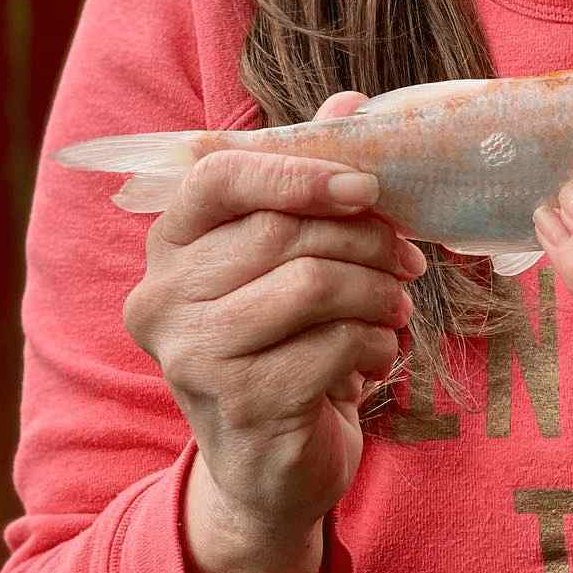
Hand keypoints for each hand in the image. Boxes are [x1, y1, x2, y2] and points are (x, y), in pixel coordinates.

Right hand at [122, 91, 422, 554]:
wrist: (271, 469)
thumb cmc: (285, 343)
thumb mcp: (293, 258)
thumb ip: (312, 180)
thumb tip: (351, 103)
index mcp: (171, 245)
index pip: (219, 175)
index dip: (300, 171)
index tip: (367, 188)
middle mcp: (163, 297)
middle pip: (284, 229)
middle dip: (367, 239)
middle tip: (409, 258)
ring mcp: (194, 355)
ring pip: (315, 283)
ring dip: (378, 293)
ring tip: (394, 310)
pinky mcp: (240, 404)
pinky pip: (333, 344)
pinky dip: (374, 345)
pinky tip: (375, 358)